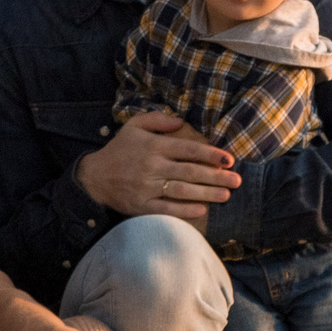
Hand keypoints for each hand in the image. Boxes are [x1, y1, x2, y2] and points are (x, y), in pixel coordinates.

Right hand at [79, 111, 237, 229]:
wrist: (94, 177)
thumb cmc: (119, 150)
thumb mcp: (134, 126)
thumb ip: (158, 120)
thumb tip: (181, 120)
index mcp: (153, 145)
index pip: (188, 149)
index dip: (210, 154)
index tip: (229, 159)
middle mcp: (152, 166)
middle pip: (190, 171)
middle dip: (216, 176)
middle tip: (237, 180)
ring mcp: (146, 187)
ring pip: (182, 190)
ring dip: (206, 193)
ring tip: (226, 195)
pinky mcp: (141, 205)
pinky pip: (166, 209)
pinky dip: (185, 210)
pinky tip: (202, 210)